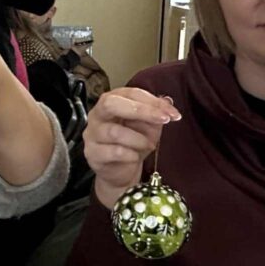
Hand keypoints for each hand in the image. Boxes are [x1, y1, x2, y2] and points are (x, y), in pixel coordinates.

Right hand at [84, 88, 180, 207]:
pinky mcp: (92, 153)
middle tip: (163, 120)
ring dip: (139, 139)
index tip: (173, 113)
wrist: (121, 172)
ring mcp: (92, 134)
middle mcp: (97, 115)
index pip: (131, 94)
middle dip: (141, 111)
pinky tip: (135, 157)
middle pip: (112, 104)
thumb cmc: (133, 144)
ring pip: (114, 131)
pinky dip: (130, 154)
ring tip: (149, 145)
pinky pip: (113, 152)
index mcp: (112, 101)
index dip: (153, 102)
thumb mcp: (149, 127)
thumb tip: (168, 101)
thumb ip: (156, 113)